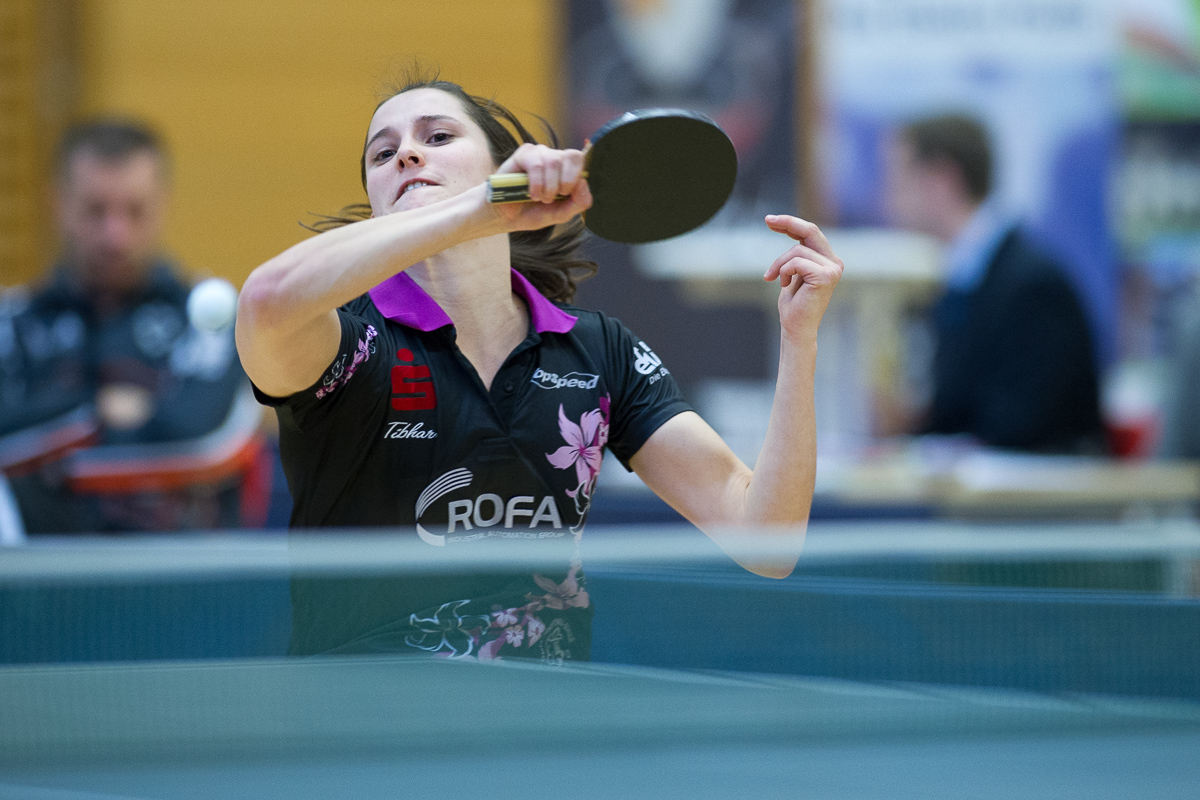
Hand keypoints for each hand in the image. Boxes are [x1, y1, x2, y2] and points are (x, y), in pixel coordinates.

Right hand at [488, 144, 592, 231]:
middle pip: (573, 156)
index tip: (566, 195)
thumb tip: (584, 183)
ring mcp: (539, 154)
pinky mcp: (523, 154)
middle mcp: (554, 158)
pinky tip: (531, 194)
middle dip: (567, 181)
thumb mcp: (561, 214)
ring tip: (539, 199)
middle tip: (554, 196)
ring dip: (548, 187)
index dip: (576, 178)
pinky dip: (536, 182)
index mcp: (566, 170)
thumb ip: (579, 202)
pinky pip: (536, 163)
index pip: (580, 161)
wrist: (505, 217)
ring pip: (554, 161)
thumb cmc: (532, 212)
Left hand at [762, 215, 843, 343]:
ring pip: (797, 250)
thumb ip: (797, 254)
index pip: (811, 233)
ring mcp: (832, 269)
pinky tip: (784, 285)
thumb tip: (789, 228)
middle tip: (767, 220)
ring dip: (779, 264)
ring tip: (774, 279)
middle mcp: (834, 262)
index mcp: (828, 260)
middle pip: (810, 231)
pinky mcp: (825, 276)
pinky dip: (784, 271)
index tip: (770, 220)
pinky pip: (796, 262)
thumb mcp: (793, 273)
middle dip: (788, 223)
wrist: (795, 328)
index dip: (791, 223)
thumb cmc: (793, 305)